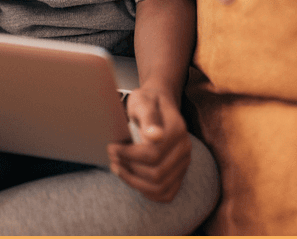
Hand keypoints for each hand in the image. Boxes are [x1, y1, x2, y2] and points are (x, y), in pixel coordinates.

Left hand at [107, 86, 191, 202]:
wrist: (158, 104)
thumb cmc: (147, 102)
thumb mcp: (143, 101)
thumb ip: (148, 117)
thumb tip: (155, 136)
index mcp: (177, 130)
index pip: (152, 154)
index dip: (128, 155)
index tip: (112, 147)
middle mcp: (185, 148)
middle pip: (156, 174)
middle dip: (129, 170)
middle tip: (113, 159)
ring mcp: (184, 162)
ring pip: (160, 187)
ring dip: (134, 182)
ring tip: (119, 169)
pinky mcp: (180, 172)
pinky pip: (167, 193)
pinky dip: (148, 193)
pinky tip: (133, 180)